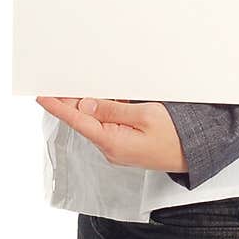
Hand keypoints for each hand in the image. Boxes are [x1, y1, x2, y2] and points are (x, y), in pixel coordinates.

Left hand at [35, 95, 187, 172]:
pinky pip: (110, 126)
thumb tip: (86, 106)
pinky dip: (106, 112)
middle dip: (74, 102)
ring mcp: (118, 148)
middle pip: (85, 121)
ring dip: (93, 106)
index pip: (78, 121)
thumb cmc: (176, 137)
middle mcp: (111, 148)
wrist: (195, 154)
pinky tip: (110, 101)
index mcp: (112, 142)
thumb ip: (112, 110)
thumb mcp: (145, 115)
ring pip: (97, 123)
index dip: (58, 107)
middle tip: (63, 84)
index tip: (43, 97)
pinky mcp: (126, 146)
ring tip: (87, 88)